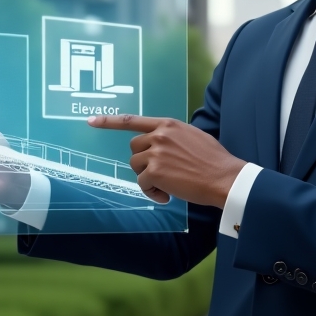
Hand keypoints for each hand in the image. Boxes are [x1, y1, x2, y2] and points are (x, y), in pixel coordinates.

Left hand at [88, 114, 245, 206]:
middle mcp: (159, 135)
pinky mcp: (154, 171)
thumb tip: (162, 144)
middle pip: (134, 149)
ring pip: (136, 167)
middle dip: (143, 162)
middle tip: (161, 174)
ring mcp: (155, 152)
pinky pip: (142, 184)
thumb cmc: (214, 160)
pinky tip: (168, 195)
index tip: (91, 121)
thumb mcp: (193, 137)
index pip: (132, 120)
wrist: (224, 177)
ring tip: (168, 185)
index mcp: (168, 124)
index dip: (109, 122)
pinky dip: (152, 192)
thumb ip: (174, 136)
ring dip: (148, 178)